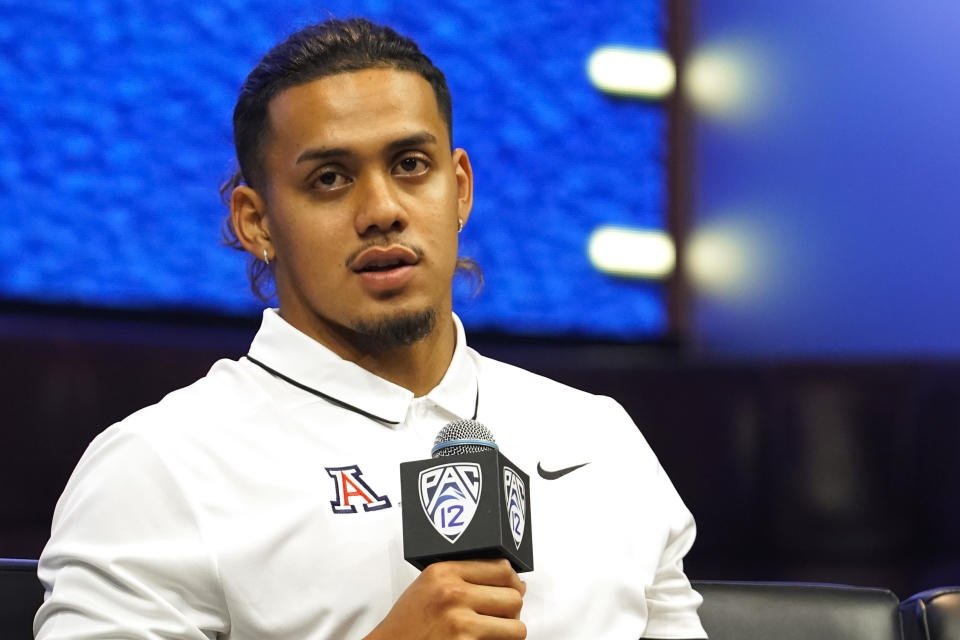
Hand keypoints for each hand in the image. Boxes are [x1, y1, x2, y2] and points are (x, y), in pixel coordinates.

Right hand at [365, 558, 526, 639]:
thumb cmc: (407, 623)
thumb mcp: (428, 585)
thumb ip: (463, 576)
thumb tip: (512, 581)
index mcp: (444, 572)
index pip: (501, 568)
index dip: (513, 581)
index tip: (514, 588)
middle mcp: (453, 594)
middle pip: (513, 596)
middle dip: (512, 609)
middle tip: (502, 616)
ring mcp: (460, 623)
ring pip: (516, 626)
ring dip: (509, 632)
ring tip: (494, 633)